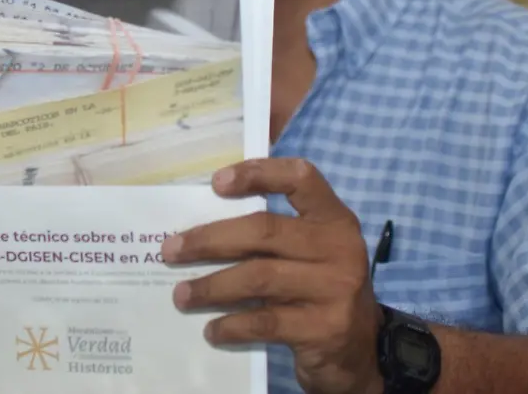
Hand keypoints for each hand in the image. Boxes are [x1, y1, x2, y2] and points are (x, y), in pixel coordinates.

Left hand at [161, 159, 382, 393]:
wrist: (356, 354)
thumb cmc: (317, 291)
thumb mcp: (308, 254)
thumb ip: (272, 234)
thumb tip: (198, 224)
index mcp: (334, 219)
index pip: (301, 178)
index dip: (259, 173)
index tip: (216, 182)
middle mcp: (339, 247)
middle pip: (264, 230)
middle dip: (209, 239)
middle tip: (170, 250)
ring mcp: (335, 288)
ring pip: (258, 277)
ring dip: (211, 286)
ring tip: (181, 294)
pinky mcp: (324, 328)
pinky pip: (264, 321)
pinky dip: (231, 324)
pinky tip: (211, 329)